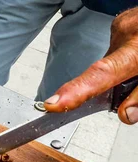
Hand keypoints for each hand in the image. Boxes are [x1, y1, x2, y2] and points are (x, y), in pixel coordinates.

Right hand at [44, 7, 137, 124]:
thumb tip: (126, 115)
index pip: (101, 75)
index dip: (76, 92)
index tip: (55, 105)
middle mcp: (125, 34)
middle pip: (108, 71)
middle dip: (119, 83)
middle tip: (137, 88)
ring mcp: (122, 25)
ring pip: (115, 60)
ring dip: (126, 69)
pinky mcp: (123, 22)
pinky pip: (120, 47)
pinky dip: (129, 56)